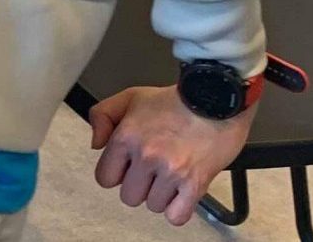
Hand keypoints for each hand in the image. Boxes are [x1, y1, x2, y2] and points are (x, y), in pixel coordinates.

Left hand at [89, 85, 255, 226]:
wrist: (216, 97)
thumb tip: (96, 145)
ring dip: (162, 195)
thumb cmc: (177, 99)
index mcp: (126, 136)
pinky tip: (182, 192)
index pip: (105, 178)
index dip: (117, 173)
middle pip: (129, 197)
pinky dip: (178, 209)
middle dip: (140, 186)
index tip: (129, 166)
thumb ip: (103, 116)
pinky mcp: (194, 184)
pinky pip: (176, 216)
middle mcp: (146, 155)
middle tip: (154, 169)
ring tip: (172, 174)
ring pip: (154, 206)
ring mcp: (170, 171)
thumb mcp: (131, 97)